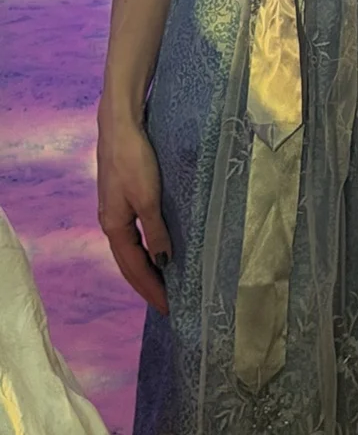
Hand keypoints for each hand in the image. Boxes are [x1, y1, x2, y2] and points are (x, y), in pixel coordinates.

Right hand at [97, 113, 170, 314]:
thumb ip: (155, 231)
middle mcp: (111, 223)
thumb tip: (164, 263)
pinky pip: (135, 234)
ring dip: (147, 267)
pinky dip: (146, 248)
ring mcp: (115, 211)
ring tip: (166, 282)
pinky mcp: (123, 197)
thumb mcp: (148, 198)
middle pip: (130, 263)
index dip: (151, 289)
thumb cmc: (134, 161)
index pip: (134, 269)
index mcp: (114, 227)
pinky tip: (158, 249)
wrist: (119, 126)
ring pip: (132, 249)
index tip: (169, 307)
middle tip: (169, 302)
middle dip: (148, 284)